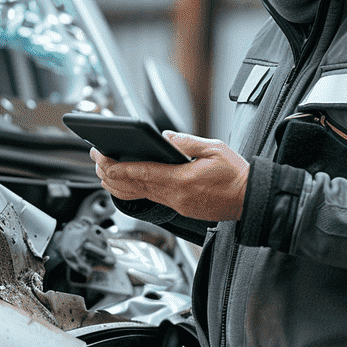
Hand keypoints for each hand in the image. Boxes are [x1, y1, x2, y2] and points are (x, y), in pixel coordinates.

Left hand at [90, 131, 248, 221]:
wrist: (250, 199)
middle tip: (96, 161)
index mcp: (183, 180)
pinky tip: (126, 185)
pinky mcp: (180, 208)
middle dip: (112, 174)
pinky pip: (151, 200)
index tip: (103, 161)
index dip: (120, 168)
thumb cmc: (236, 174)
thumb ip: (186, 142)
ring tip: (103, 173)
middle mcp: (176, 195)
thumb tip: (164, 138)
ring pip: (140, 196)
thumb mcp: (214, 148)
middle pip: (136, 186)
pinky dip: (134, 192)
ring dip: (119, 185)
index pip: (143, 173)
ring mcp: (177, 204)